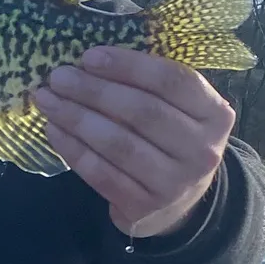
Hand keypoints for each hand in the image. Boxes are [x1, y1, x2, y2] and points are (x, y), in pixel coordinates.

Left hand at [34, 48, 234, 237]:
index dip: (129, 66)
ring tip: (49, 101)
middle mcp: (201, 151)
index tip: (88, 56)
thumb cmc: (171, 143)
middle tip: (59, 77)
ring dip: (77, 119)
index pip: (172, 82)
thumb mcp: (180, 112)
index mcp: (215, 115)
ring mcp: (174, 183)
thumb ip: (152, 86)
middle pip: (142, 112)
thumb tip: (92, 60)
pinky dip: (74, 150)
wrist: (178, 205)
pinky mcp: (144, 207)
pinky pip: (102, 174)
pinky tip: (54, 131)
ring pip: (119, 144)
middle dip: (94, 91)